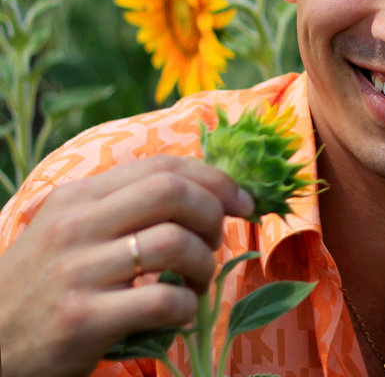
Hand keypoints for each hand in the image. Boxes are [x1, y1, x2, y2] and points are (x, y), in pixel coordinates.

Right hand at [0, 155, 253, 376]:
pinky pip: (162, 301)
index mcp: (77, 198)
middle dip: (214, 214)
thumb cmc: (40, 289)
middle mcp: (74, 226)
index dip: (216, 179)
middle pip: (172, 192)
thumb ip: (121, 208)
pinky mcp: (81, 319)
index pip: (162, 166)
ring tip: (197, 285)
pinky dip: (187, 308)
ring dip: (204, 265)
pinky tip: (178, 316)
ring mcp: (76, 272)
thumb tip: (202, 192)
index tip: (243, 202)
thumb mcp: (68, 232)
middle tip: (217, 243)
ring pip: (174, 243)